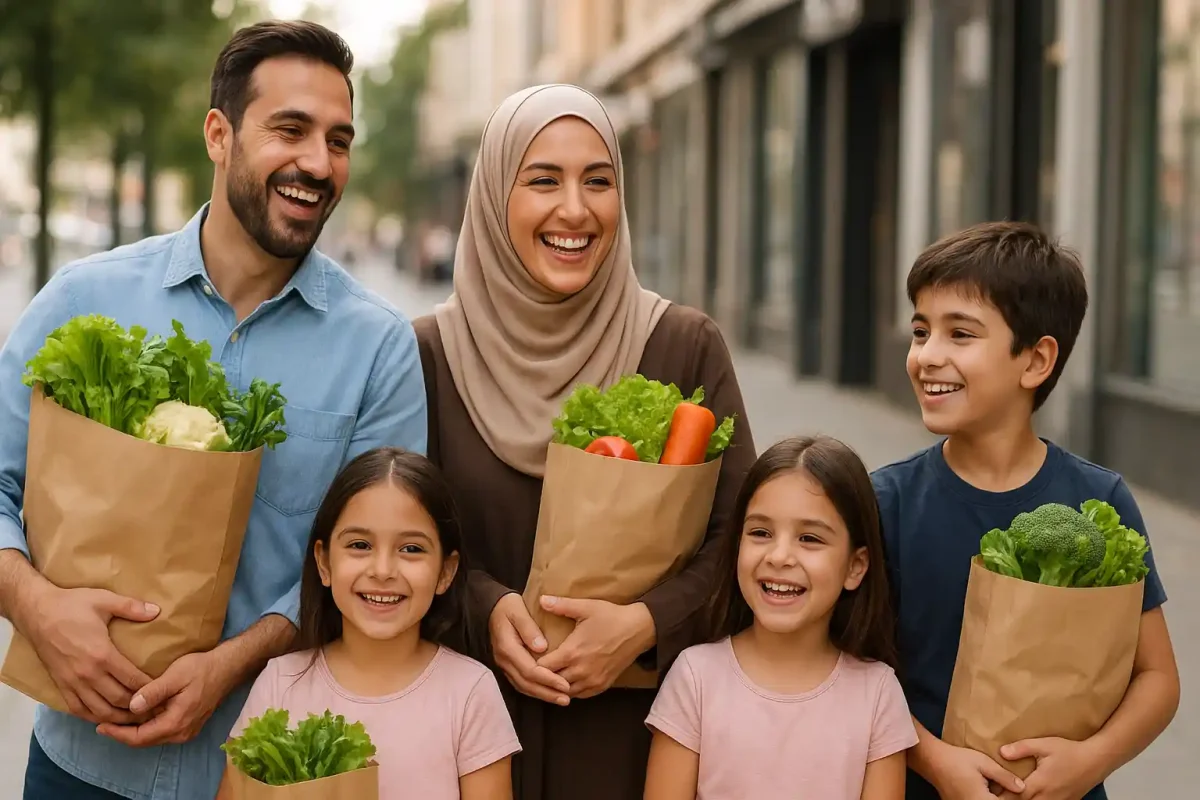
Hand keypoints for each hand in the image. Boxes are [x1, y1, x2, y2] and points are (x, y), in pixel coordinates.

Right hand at [25, 585, 158, 724]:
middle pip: (119, 700)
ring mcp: (72, 682)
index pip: (132, 680)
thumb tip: (157, 611)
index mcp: (102, 654)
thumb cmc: (71, 605)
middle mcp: (87, 674)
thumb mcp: (104, 600)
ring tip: (135, 717)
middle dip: (138, 707)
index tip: (163, 691)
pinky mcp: (61, 685)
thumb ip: (131, 607)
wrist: (36, 612)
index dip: (150, 689)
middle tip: (154, 708)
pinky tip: (106, 717)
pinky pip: (78, 709)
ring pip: (99, 711)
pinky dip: (94, 717)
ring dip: (118, 717)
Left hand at [96, 652, 228, 746]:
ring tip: (115, 719)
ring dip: (133, 730)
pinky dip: (146, 727)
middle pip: (144, 741)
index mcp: (175, 723)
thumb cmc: (202, 669)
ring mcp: (186, 731)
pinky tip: (137, 715)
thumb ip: (154, 692)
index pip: (139, 737)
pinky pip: (161, 731)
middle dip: (122, 733)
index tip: (99, 725)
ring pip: (152, 737)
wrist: (228, 668)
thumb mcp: (176, 675)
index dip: (117, 733)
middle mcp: (181, 733)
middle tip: (102, 722)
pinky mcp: (189, 725)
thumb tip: (131, 706)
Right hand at [488, 593, 570, 705]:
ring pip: (523, 686)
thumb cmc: (508, 607)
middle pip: (526, 683)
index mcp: (507, 647)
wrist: (492, 606)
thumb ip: (529, 629)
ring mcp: (504, 664)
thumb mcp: (518, 611)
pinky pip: (520, 683)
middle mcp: (504, 660)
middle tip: (566, 699)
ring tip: (561, 699)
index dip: (548, 679)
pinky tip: (547, 692)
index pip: (529, 670)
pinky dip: (535, 690)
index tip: (565, 684)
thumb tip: (542, 648)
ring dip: (542, 694)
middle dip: (547, 692)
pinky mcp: (507, 665)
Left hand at [535, 596, 654, 698]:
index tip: (532, 656)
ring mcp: (593, 680)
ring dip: (557, 685)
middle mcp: (580, 671)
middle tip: (536, 668)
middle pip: (551, 683)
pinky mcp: (603, 685)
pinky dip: (571, 690)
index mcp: (572, 653)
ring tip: (550, 675)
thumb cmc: (611, 617)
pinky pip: (581, 695)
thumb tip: (541, 600)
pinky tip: (567, 680)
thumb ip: (561, 605)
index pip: (542, 668)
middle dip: (543, 676)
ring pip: (565, 692)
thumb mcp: (586, 607)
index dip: (533, 663)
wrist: (639, 629)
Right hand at [928, 740, 1025, 799]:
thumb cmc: (958, 759)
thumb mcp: (984, 763)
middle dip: (1005, 797)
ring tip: (1000, 787)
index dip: (1014, 797)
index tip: (1019, 788)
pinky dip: (985, 797)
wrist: (932, 759)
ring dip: (995, 797)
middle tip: (1010, 786)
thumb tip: (1022, 788)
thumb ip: (1004, 777)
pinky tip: (987, 788)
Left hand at [994, 738, 1103, 799]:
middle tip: (994, 792)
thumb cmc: (1069, 751)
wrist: (1095, 760)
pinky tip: (1027, 796)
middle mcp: (1047, 798)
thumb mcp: (1044, 744)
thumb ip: (1021, 748)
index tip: (988, 790)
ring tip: (1008, 794)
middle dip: (1008, 799)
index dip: (1000, 795)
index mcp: (1039, 784)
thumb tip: (1001, 752)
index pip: (1013, 797)